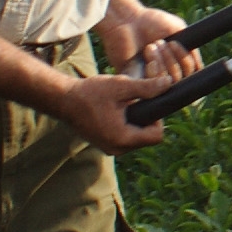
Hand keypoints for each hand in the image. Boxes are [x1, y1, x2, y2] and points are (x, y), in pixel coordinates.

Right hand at [56, 73, 172, 153]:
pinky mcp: (105, 144)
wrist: (63, 100)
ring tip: (126, 104)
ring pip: (137, 138)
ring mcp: (110, 148)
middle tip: (136, 101)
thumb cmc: (90, 93)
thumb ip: (146, 87)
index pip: (156, 135)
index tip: (147, 103)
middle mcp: (117, 149)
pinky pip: (125, 138)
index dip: (158, 118)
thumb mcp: (121, 87)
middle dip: (147, 119)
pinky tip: (118, 110)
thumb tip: (169, 83)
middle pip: (147, 138)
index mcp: (122, 138)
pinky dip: (126, 125)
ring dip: (136, 122)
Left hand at [97, 3, 200, 83]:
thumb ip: (191, 50)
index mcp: (176, 60)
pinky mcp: (137, 82)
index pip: (191, 73)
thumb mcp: (178, 30)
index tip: (175, 45)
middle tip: (160, 42)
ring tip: (150, 47)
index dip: (187, 62)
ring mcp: (151, 77)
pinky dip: (152, 71)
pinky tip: (146, 55)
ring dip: (162, 63)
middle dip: (172, 60)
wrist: (127, 20)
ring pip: (168, 84)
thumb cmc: (151, 22)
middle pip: (181, 80)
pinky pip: (152, 88)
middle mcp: (165, 71)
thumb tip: (199, 70)